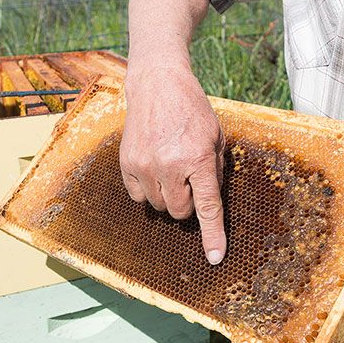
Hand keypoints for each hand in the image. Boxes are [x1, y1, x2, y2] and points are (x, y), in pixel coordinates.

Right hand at [121, 63, 226, 264]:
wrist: (158, 85)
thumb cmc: (192, 110)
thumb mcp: (216, 138)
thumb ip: (215, 172)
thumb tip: (209, 204)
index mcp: (198, 159)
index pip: (207, 207)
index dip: (213, 235)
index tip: (215, 257)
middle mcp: (170, 166)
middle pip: (180, 212)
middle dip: (189, 202)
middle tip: (189, 179)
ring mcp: (144, 166)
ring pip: (159, 206)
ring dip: (168, 196)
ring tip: (171, 169)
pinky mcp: (127, 164)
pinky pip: (138, 198)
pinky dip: (148, 191)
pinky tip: (154, 170)